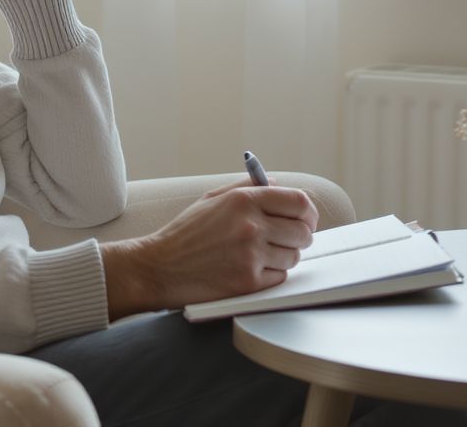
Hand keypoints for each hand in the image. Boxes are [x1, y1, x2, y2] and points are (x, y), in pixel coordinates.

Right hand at [100, 180, 317, 320]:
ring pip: (294, 256)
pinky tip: (249, 269)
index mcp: (243, 200)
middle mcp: (251, 225)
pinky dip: (271, 275)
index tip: (305, 219)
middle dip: (299, 236)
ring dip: (283, 256)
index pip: (299, 202)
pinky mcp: (249, 282)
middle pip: (303, 231)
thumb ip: (246, 188)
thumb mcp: (211, 199)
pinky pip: (280, 277)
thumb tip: (278, 184)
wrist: (159, 267)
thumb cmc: (184, 234)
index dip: (307, 212)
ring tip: (259, 255)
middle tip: (285, 239)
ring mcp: (251, 255)